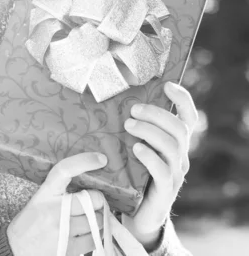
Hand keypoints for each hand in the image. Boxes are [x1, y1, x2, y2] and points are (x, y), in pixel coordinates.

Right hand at [7, 152, 107, 255]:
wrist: (16, 250)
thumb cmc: (29, 223)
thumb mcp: (39, 201)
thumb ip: (60, 194)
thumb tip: (87, 189)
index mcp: (46, 193)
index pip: (65, 170)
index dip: (84, 161)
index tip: (100, 158)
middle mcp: (55, 209)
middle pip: (93, 199)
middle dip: (99, 202)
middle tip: (94, 204)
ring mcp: (63, 229)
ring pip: (97, 221)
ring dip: (97, 221)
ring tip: (87, 221)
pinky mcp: (70, 247)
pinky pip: (95, 239)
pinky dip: (94, 236)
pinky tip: (84, 235)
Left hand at [122, 81, 198, 249]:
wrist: (135, 212)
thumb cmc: (131, 172)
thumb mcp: (132, 146)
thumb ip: (130, 128)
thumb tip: (108, 100)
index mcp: (174, 142)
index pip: (188, 117)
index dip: (182, 100)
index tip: (167, 85)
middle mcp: (179, 155)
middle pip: (179, 128)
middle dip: (157, 114)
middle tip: (134, 110)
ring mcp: (175, 173)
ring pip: (172, 146)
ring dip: (150, 131)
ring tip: (129, 126)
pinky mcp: (166, 190)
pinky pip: (163, 171)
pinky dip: (150, 157)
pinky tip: (136, 149)